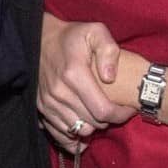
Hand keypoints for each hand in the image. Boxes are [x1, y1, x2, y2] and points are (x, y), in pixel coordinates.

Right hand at [38, 13, 139, 150]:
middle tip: (114, 108)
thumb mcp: (95, 31)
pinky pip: (61, 134)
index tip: (128, 108)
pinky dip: (74, 136)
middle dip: (108, 120)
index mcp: (74, 74)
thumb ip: (108, 49)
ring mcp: (48, 103)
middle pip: (92, 124)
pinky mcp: (41, 109)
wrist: (38, 39)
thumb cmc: (71, 37)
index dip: (121, 115)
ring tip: (98, 113)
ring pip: (78, 131)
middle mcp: (59, 93)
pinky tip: (83, 128)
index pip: (103, 110)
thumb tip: (110, 77)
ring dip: (92, 126)